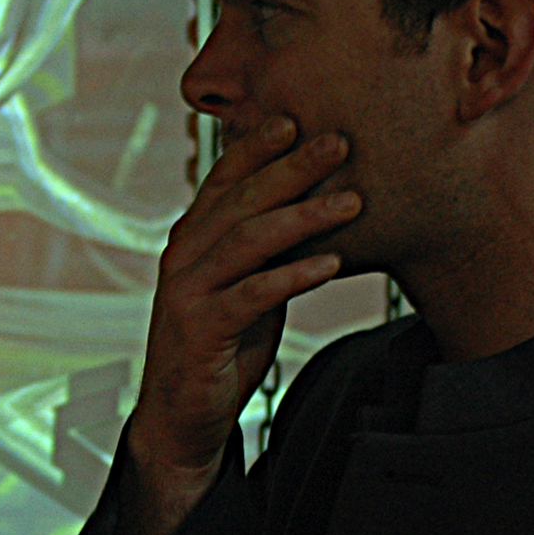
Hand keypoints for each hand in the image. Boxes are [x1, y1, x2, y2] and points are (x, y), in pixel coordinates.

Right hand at [117, 115, 359, 534]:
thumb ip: (265, 250)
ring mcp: (187, 292)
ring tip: (350, 200)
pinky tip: (330, 261)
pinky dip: (293, 275)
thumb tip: (311, 206)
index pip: (223, 181)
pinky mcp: (201, 329)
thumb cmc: (220, 346)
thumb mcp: (246, 286)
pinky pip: (252, 293)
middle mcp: (183, 257)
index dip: (258, 148)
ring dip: (302, 216)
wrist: (182, 416)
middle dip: (291, 168)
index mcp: (191, 240)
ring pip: (246, 239)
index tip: (297, 119)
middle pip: (240, 201)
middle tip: (339, 142)